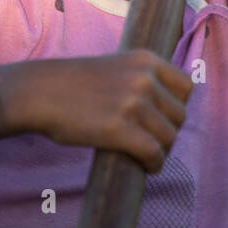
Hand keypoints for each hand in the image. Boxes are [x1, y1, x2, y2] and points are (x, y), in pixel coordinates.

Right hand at [34, 50, 193, 172]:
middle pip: (180, 115)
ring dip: (161, 150)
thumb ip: (140, 78)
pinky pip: (154, 153)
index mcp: (146, 60)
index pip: (187, 86)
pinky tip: (145, 167)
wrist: (40, 92)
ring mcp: (133, 103)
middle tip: (152, 141)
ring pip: (169, 136)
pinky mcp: (120, 129)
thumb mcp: (115, 66)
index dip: (177, 106)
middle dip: (169, 131)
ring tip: (147, 156)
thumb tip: (163, 106)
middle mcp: (144, 78)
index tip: (164, 119)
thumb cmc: (72, 83)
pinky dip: (153, 164)